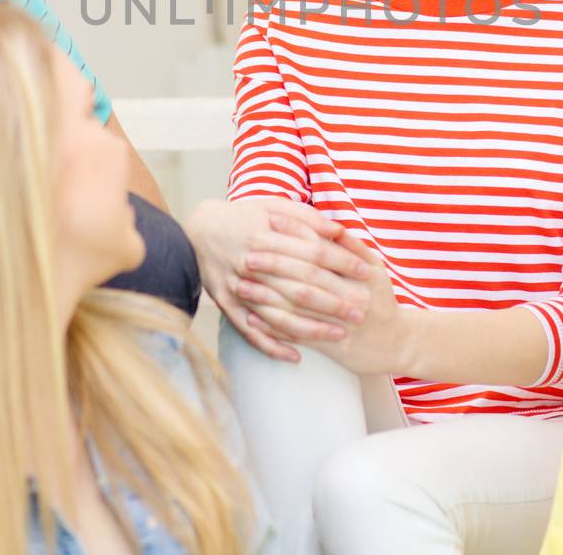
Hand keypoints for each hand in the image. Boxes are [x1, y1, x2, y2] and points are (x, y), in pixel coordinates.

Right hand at [185, 197, 367, 361]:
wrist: (196, 231)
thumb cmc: (242, 216)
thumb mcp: (272, 205)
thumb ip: (306, 218)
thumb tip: (339, 232)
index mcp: (265, 235)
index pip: (312, 252)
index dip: (341, 262)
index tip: (366, 272)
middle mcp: (251, 263)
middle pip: (300, 287)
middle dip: (334, 301)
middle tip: (362, 312)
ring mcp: (237, 288)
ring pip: (279, 315)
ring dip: (311, 328)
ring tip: (340, 335)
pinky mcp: (226, 306)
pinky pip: (251, 332)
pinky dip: (273, 347)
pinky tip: (296, 357)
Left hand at [243, 234, 414, 377]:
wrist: (399, 343)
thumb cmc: (382, 301)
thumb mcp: (376, 268)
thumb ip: (353, 246)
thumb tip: (329, 223)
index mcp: (359, 272)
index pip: (321, 248)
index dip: (295, 233)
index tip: (270, 221)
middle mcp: (351, 295)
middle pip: (306, 275)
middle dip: (274, 262)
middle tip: (247, 251)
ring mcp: (340, 322)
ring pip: (298, 305)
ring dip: (267, 294)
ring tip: (241, 283)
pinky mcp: (332, 346)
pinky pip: (298, 334)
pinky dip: (273, 326)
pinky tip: (252, 317)